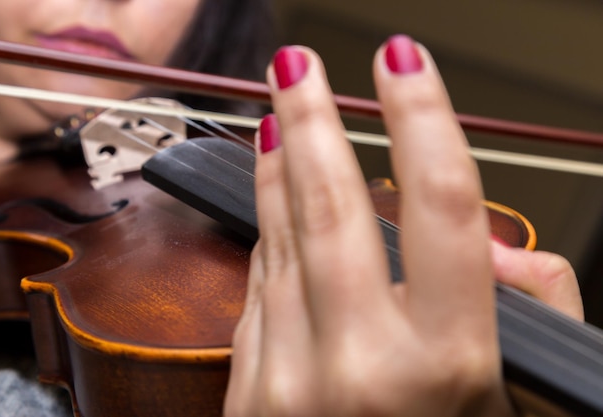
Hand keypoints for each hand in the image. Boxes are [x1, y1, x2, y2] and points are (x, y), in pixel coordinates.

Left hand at [224, 35, 577, 416]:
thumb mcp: (523, 399)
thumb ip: (531, 313)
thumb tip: (502, 250)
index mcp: (448, 366)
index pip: (444, 204)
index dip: (424, 117)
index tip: (406, 60)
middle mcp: (361, 367)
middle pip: (334, 204)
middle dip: (316, 118)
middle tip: (299, 63)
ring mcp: (291, 380)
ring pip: (282, 240)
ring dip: (280, 170)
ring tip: (282, 116)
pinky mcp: (250, 392)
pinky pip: (259, 290)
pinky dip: (269, 238)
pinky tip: (274, 205)